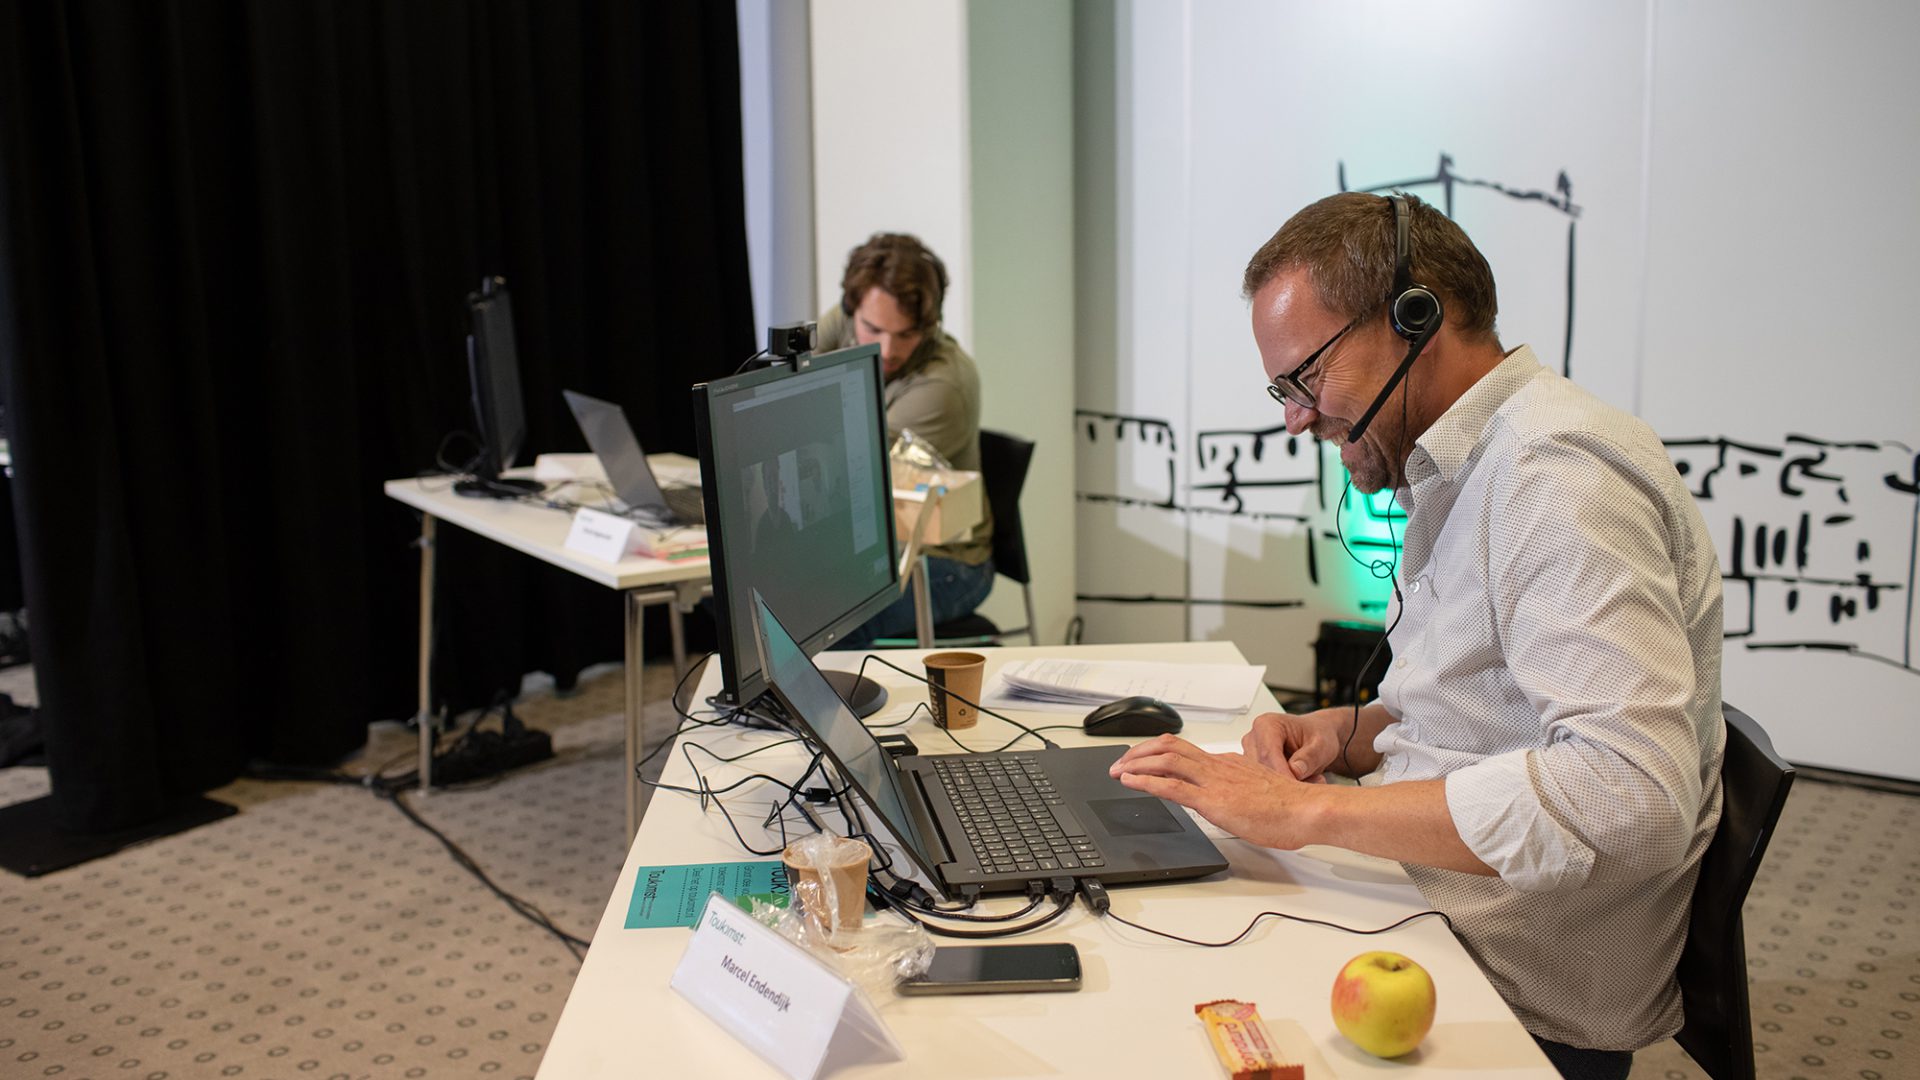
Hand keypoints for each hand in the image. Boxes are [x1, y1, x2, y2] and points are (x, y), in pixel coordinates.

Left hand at [1107, 735, 1323, 849]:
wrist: (1307, 809)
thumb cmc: (1290, 806)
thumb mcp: (1257, 791)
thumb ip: (1238, 789)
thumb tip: (1227, 798)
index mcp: (1227, 763)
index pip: (1183, 750)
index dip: (1155, 752)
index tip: (1140, 759)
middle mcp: (1217, 766)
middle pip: (1168, 747)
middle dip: (1138, 753)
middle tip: (1120, 763)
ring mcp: (1213, 781)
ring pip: (1164, 760)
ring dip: (1135, 764)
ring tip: (1117, 771)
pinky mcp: (1213, 800)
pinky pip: (1171, 785)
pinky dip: (1145, 781)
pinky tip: (1130, 782)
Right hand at [1240, 708, 1346, 781]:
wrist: (1317, 737)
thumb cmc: (1318, 735)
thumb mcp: (1322, 744)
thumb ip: (1310, 757)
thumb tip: (1295, 771)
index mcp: (1266, 724)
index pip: (1267, 754)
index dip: (1282, 774)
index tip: (1297, 789)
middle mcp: (1253, 738)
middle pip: (1262, 769)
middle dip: (1287, 781)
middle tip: (1314, 782)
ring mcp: (1251, 754)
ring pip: (1263, 779)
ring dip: (1286, 786)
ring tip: (1312, 778)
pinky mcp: (1253, 768)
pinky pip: (1264, 783)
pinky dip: (1283, 787)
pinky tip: (1301, 780)